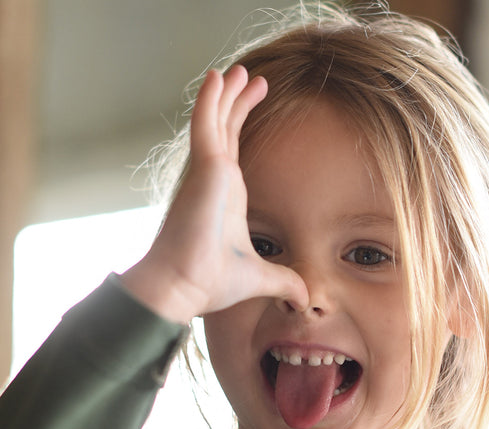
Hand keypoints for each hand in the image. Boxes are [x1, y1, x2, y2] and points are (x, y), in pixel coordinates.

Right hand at [120, 65, 308, 321]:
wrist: (183, 285)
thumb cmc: (210, 283)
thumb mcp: (260, 278)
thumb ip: (285, 282)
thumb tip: (305, 299)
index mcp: (226, 199)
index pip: (233, 152)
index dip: (242, 126)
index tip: (254, 104)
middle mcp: (215, 181)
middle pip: (226, 130)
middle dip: (238, 103)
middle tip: (251, 77)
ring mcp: (207, 172)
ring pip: (217, 120)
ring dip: (227, 93)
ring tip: (239, 69)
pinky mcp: (203, 168)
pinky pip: (205, 123)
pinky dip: (210, 99)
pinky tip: (218, 76)